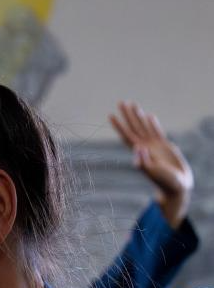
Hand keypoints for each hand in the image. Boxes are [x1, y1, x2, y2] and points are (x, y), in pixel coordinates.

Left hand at [109, 101, 193, 227]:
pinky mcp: (165, 146)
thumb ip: (144, 162)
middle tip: (121, 102)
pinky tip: (149, 116)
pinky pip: (157, 131)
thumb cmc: (164, 181)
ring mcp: (154, 146)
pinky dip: (152, 124)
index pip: (126, 135)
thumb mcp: (152, 172)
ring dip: (138, 116)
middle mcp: (144, 147)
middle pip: (133, 127)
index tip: (110, 115)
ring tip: (133, 105)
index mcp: (139, 152)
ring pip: (144, 127)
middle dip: (127, 115)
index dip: (118, 126)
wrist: (176, 185)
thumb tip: (138, 148)